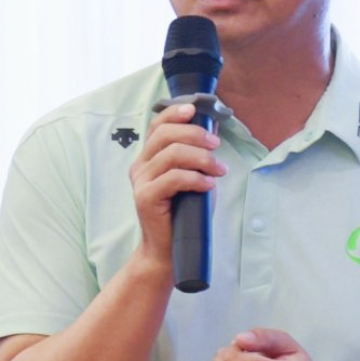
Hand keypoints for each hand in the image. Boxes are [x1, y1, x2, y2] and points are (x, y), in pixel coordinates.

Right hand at [129, 102, 226, 269]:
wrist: (169, 250)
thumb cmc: (185, 213)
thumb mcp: (194, 177)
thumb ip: (197, 155)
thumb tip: (213, 129)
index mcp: (149, 157)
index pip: (157, 125)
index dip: (175, 113)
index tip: (195, 110)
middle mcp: (141, 166)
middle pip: (165, 135)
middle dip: (195, 134)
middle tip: (216, 145)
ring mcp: (141, 181)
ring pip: (172, 154)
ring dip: (202, 158)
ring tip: (219, 170)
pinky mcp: (146, 197)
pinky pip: (174, 178)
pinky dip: (196, 178)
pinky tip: (209, 185)